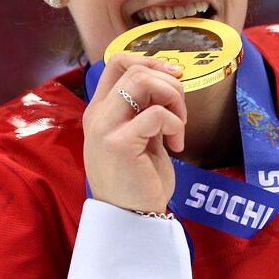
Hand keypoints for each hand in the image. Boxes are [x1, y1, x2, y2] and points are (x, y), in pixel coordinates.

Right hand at [82, 54, 185, 212]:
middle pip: (134, 69)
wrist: (130, 218)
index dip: (149, 60)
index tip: (173, 75)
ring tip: (179, 125)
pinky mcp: (120, 144)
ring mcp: (105, 128)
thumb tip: (170, 79)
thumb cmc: (138, 179)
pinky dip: (175, 124)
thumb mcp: (140, 135)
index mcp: (100, 109)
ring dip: (172, 98)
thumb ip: (146, 109)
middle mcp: (98, 114)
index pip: (117, 62)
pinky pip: (156, 114)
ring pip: (142, 82)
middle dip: (168, 82)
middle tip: (181, 111)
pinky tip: (176, 145)